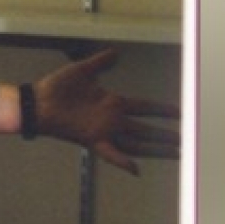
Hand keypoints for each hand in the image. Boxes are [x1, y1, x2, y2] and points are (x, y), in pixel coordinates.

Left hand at [28, 51, 179, 174]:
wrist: (38, 102)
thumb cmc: (57, 87)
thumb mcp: (82, 70)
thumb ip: (101, 63)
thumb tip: (115, 54)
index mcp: (113, 103)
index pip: (145, 108)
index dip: (163, 111)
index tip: (181, 113)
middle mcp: (112, 120)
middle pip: (147, 130)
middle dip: (166, 136)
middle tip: (186, 142)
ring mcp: (104, 131)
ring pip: (136, 143)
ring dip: (155, 149)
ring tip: (175, 154)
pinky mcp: (91, 139)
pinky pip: (109, 153)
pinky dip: (121, 161)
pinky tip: (136, 169)